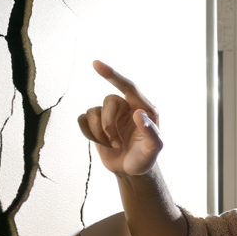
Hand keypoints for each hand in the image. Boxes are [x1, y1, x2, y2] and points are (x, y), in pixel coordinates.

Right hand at [77, 60, 162, 176]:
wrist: (131, 171)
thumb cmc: (145, 158)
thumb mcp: (153, 150)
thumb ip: (151, 132)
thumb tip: (139, 113)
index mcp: (143, 108)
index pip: (128, 86)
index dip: (112, 74)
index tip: (96, 64)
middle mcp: (126, 107)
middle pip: (108, 101)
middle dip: (109, 125)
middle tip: (117, 143)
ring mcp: (110, 114)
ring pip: (93, 111)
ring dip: (100, 133)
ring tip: (113, 145)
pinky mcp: (96, 123)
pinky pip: (83, 119)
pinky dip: (89, 134)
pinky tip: (102, 143)